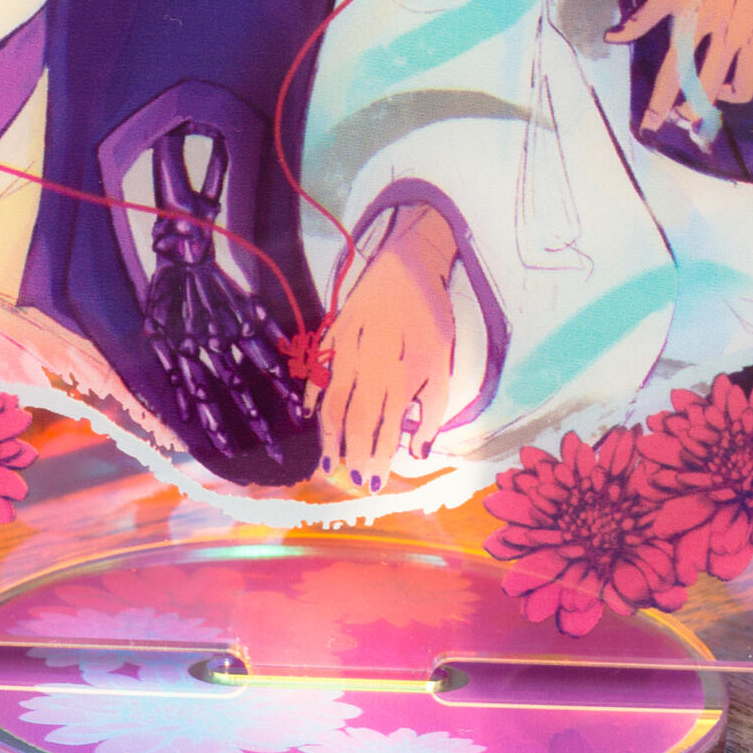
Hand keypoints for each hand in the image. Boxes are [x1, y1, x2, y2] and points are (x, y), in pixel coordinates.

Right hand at [316, 207, 457, 489]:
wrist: (409, 268)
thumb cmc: (431, 321)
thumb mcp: (443, 367)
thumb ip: (433, 413)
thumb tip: (419, 452)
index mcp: (401, 379)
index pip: (384, 432)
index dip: (377, 462)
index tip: (373, 484)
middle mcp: (371, 370)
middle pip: (355, 423)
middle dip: (351, 456)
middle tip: (350, 480)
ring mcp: (347, 353)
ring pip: (332, 403)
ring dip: (328, 436)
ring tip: (328, 462)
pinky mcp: (333, 336)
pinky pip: (316, 372)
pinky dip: (310, 395)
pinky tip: (308, 414)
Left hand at [606, 0, 752, 134]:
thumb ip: (641, 18)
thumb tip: (610, 38)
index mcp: (694, 22)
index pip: (672, 73)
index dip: (659, 103)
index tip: (650, 126)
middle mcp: (723, 34)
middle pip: (706, 89)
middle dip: (692, 112)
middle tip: (683, 116)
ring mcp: (751, 38)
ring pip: (741, 90)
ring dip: (724, 100)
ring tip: (714, 92)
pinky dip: (751, 86)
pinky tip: (738, 79)